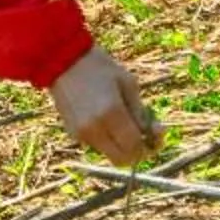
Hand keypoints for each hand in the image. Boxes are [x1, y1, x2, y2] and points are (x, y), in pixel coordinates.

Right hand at [49, 45, 159, 167]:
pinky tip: (105, 118)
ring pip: (110, 154)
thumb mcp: (128, 83)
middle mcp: (95, 128)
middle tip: (144, 136)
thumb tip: (152, 134)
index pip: (135, 147)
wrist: (63, 60)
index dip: (150, 146)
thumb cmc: (100, 67)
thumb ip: (141, 112)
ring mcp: (81, 133)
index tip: (156, 135)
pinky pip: (97, 145)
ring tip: (123, 122)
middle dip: (137, 152)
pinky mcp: (73, 133)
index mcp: (112, 113)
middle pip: (122, 159)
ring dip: (121, 145)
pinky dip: (107, 139)